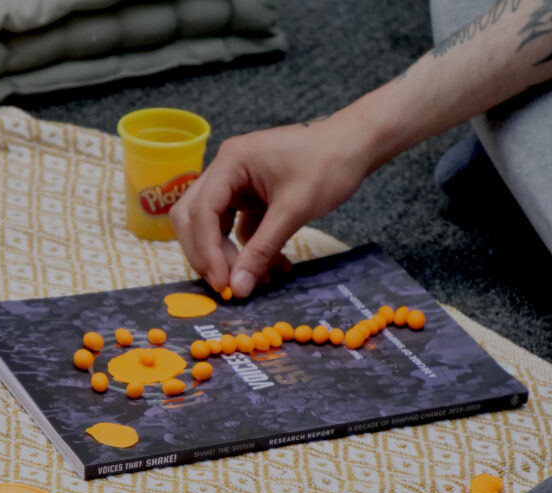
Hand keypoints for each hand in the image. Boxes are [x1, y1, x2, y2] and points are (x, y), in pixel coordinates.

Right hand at [170, 111, 374, 297]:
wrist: (357, 145)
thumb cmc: (329, 164)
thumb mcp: (294, 210)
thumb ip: (262, 250)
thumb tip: (238, 288)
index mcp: (230, 162)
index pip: (201, 212)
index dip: (207, 252)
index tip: (223, 284)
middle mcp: (225, 170)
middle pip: (194, 218)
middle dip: (208, 254)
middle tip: (227, 286)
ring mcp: (236, 183)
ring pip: (213, 226)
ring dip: (230, 256)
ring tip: (256, 280)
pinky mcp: (250, 195)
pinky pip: (237, 228)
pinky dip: (250, 249)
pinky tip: (274, 266)